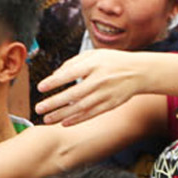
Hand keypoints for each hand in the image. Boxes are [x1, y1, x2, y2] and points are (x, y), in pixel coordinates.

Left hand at [35, 38, 164, 124]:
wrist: (139, 72)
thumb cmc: (112, 61)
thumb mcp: (94, 54)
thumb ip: (73, 62)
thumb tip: (54, 75)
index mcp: (94, 64)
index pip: (70, 73)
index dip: (54, 81)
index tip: (40, 87)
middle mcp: (99, 80)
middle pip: (73, 94)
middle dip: (54, 102)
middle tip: (38, 107)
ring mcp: (105, 94)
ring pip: (80, 107)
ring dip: (62, 115)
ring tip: (47, 119)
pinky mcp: (110, 104)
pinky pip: (91, 114)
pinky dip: (77, 119)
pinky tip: (64, 123)